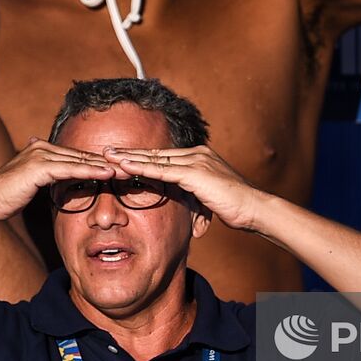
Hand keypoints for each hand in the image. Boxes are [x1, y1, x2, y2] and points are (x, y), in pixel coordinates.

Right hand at [0, 138, 114, 221]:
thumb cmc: (5, 197)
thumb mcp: (30, 184)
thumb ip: (45, 178)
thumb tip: (58, 180)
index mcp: (42, 150)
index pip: (77, 156)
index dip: (98, 162)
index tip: (119, 168)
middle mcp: (42, 148)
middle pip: (82, 155)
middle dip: (107, 161)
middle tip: (130, 166)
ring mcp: (40, 155)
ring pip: (80, 160)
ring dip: (104, 165)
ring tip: (125, 170)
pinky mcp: (39, 167)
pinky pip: (70, 169)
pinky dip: (90, 171)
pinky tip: (107, 174)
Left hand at [102, 145, 269, 231]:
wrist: (254, 207)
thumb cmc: (237, 207)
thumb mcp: (212, 199)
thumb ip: (198, 197)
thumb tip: (188, 209)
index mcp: (199, 157)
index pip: (164, 157)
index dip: (142, 157)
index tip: (123, 157)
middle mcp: (196, 154)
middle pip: (156, 153)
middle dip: (130, 152)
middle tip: (106, 150)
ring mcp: (195, 161)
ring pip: (155, 159)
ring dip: (129, 157)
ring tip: (107, 156)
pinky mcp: (194, 173)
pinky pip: (162, 170)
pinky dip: (141, 168)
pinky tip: (125, 167)